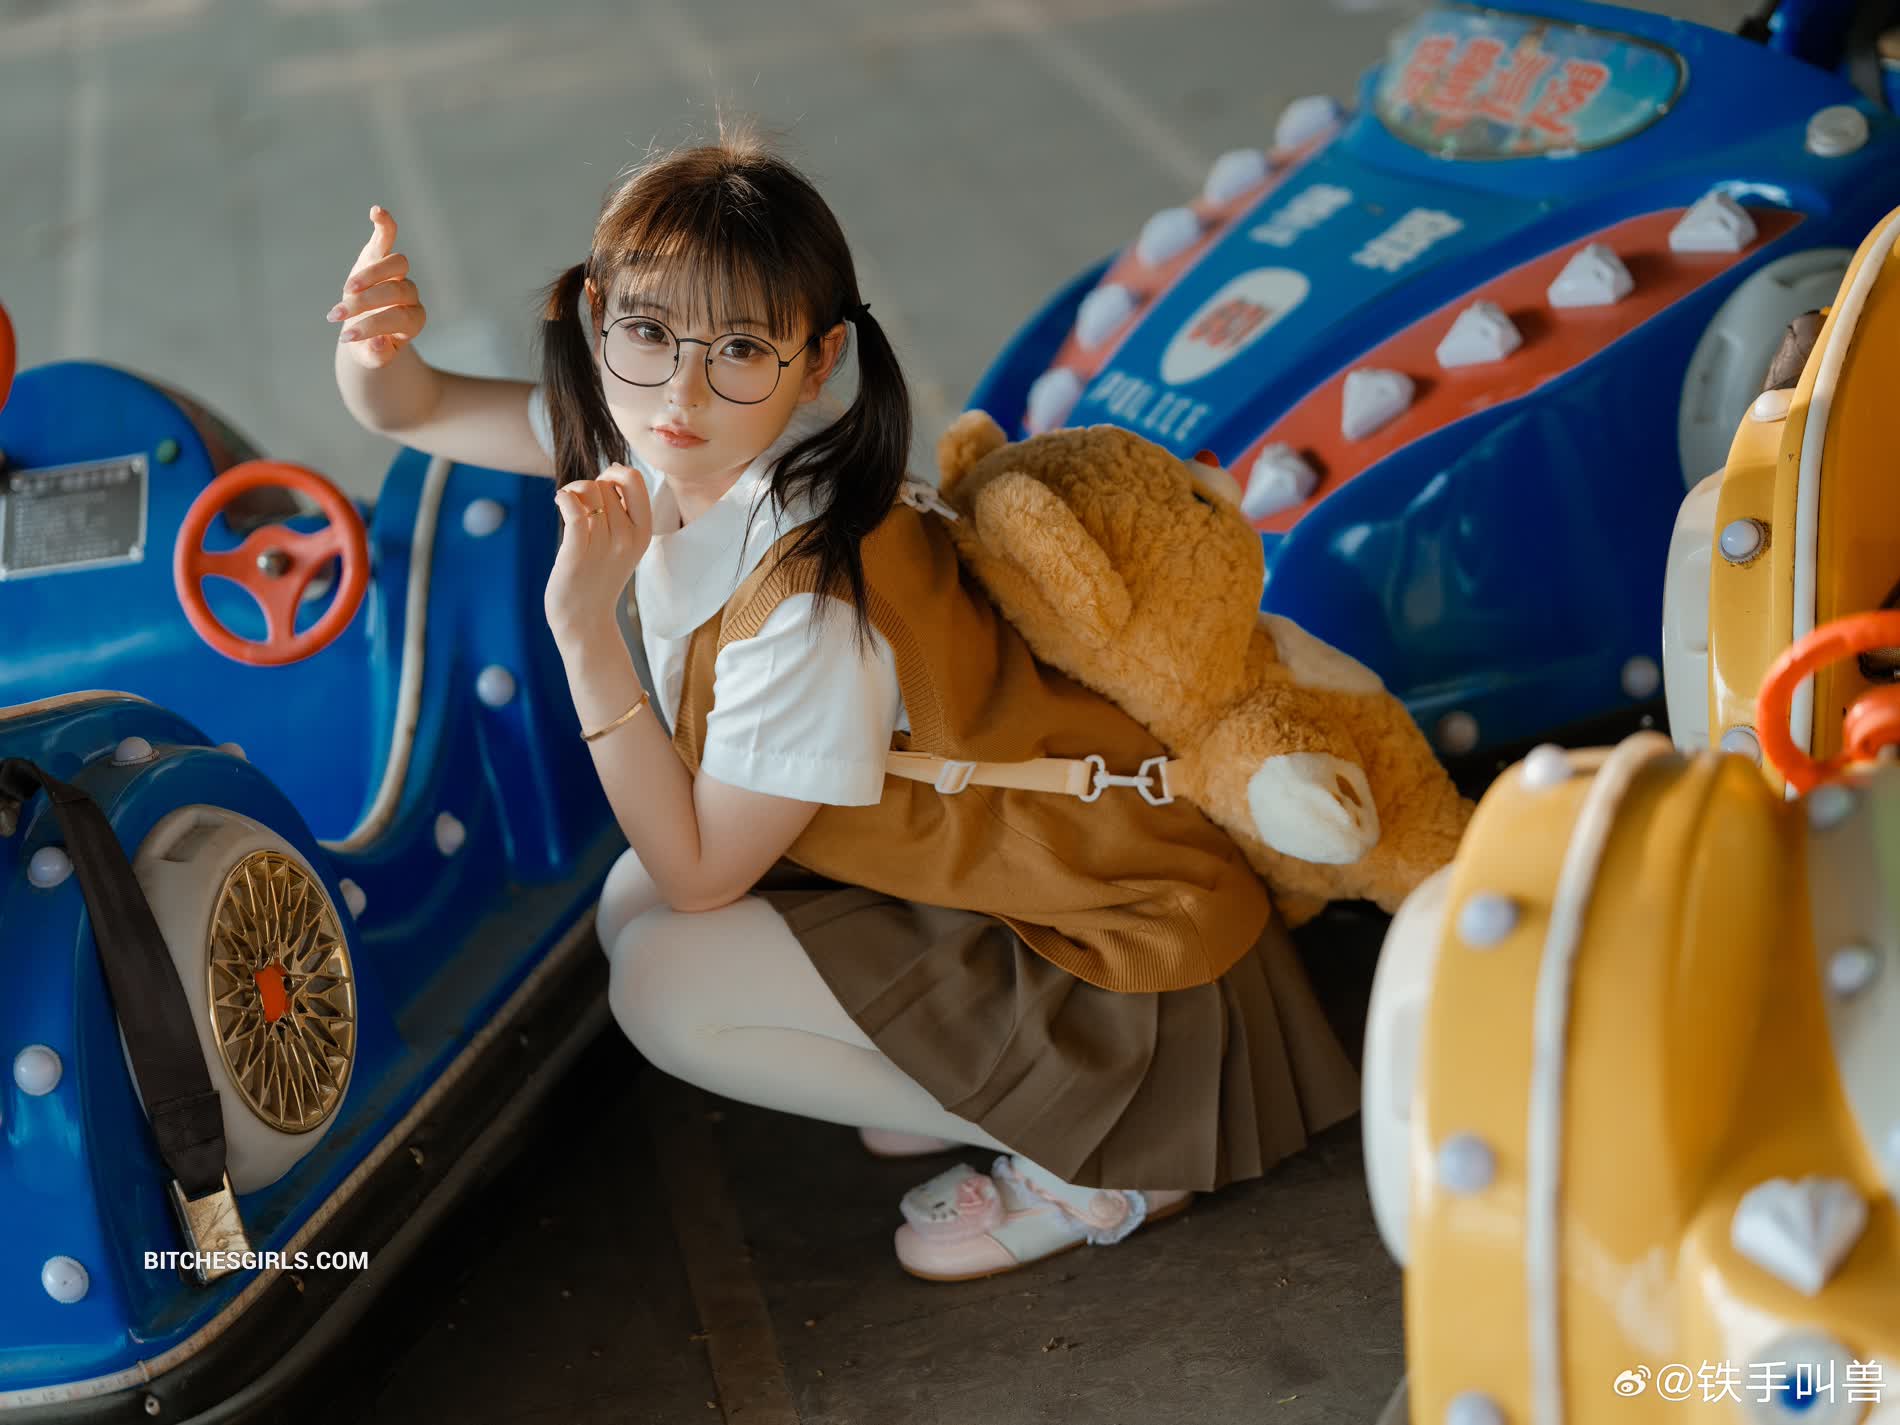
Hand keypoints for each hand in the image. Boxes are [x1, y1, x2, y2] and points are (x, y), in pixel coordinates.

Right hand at [329, 206, 424, 367]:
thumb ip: (377, 355)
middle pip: (396, 292)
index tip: (345, 337)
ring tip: (348, 289)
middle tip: (337, 316)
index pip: (397, 319)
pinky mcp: (379, 257)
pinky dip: (384, 225)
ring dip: (371, 274)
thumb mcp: (371, 357)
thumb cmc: (369, 345)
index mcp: (412, 322)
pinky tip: (376, 212)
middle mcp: (410, 296)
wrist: (366, 333)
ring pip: (396, 265)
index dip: (371, 327)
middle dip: (366, 304)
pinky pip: (386, 238)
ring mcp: (396, 275)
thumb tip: (377, 342)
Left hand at [546, 467, 652, 645]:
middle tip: (578, 504)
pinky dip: (563, 499)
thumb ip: (624, 511)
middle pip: (605, 483)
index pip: (635, 479)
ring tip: (567, 505)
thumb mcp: (625, 545)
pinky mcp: (578, 553)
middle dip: (588, 486)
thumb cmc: (598, 578)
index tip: (602, 487)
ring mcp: (604, 546)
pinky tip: (559, 502)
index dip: (614, 473)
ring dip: (572, 491)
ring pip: (588, 491)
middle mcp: (627, 537)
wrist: (585, 620)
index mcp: (643, 532)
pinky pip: (574, 509)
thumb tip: (616, 468)